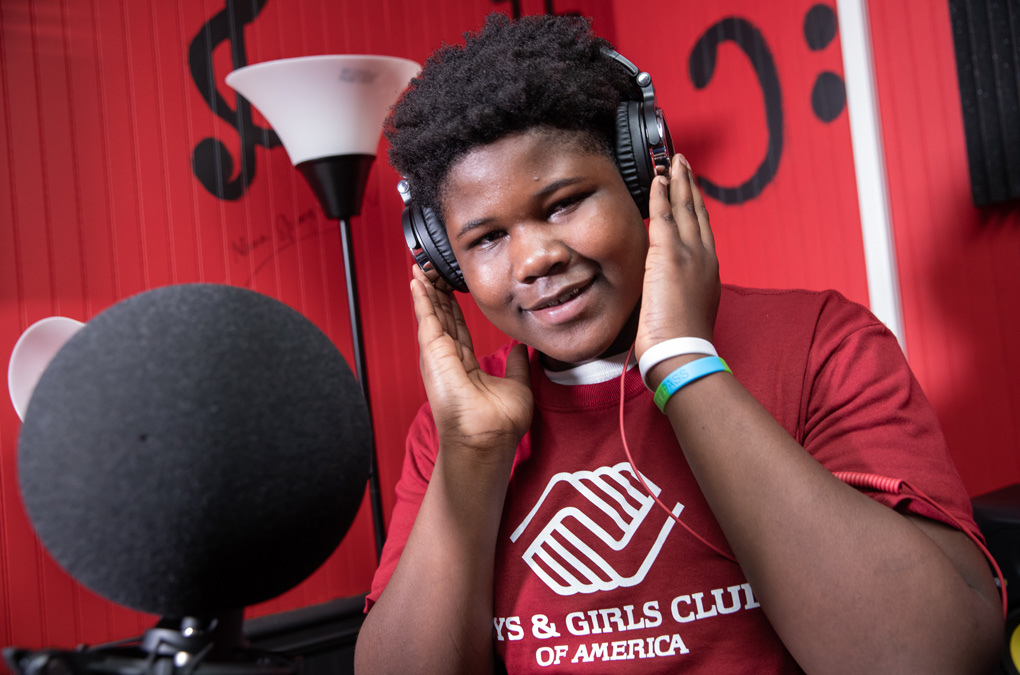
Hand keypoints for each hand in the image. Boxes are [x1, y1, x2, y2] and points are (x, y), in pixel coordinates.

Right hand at [410, 265, 532, 456]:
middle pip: (441, 317)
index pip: (457, 327)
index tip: (451, 286)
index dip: (453, 305)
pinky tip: (417, 281)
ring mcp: (438, 357)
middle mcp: (448, 359)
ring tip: (422, 267)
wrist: (488, 440)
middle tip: (433, 267)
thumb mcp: (516, 386)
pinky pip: (426, 319)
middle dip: (436, 291)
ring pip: (431, 314)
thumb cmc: (499, 425)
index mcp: (465, 365)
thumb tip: (521, 350)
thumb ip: (516, 366)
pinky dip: (421, 299)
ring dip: (426, 289)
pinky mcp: (433, 354)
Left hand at [636, 154, 720, 358]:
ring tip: (672, 162)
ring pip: (683, 208)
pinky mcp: (670, 255)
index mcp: (708, 271)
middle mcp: (704, 258)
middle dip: (689, 185)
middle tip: (682, 163)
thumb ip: (678, 291)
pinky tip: (657, 179)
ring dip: (677, 181)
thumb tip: (666, 289)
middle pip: (697, 212)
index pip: (702, 230)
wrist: (682, 352)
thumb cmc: (680, 342)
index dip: (696, 206)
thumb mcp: (685, 310)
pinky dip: (660, 194)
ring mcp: (689, 254)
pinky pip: (663, 216)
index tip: (690, 190)